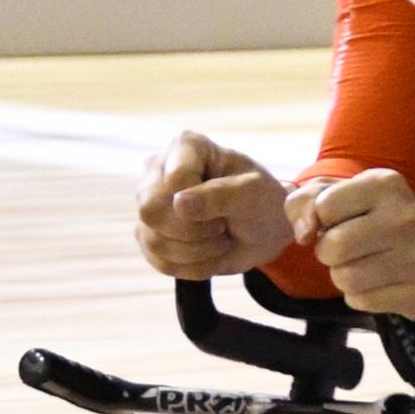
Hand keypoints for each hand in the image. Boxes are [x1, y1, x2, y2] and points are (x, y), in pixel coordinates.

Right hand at [133, 131, 293, 279]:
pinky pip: (158, 262)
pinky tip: (209, 254)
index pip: (174, 181)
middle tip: (221, 227)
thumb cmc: (262, 201)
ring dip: (196, 252)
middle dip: (193, 231)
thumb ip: (220, 195)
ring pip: (153, 241)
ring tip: (219, 240)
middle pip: (151, 211)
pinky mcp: (150, 234)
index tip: (228, 205)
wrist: (264, 231)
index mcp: (185, 146)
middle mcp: (159, 169)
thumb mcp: (253, 193)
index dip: (201, 204)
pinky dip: (191, 267)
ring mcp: (150, 202)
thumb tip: (179, 204)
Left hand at [288, 170, 414, 320]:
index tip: (341, 221)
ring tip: (364, 267)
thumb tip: (303, 233)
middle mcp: (406, 217)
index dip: (322, 220)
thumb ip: (305, 202)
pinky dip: (361, 296)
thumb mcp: (343, 196)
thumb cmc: (378, 220)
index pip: (323, 207)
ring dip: (343, 277)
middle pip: (332, 247)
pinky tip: (380, 284)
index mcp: (385, 184)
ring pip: (344, 278)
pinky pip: (362, 301)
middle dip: (329, 253)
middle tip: (348, 250)